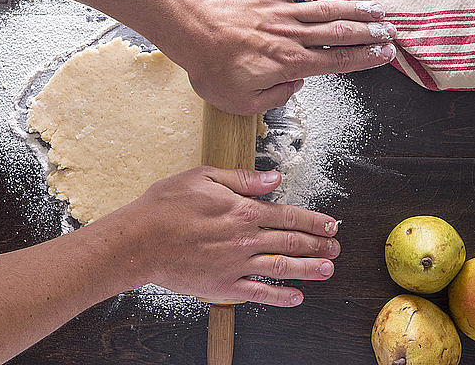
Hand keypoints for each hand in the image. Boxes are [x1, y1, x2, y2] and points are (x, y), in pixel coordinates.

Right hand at [117, 166, 340, 306]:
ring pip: (282, 269)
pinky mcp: (223, 286)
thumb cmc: (166, 206)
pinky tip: (296, 298)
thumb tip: (273, 178)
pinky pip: (258, 294)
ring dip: (309, 270)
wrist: (138, 240)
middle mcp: (245, 239)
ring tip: (328, 270)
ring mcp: (236, 265)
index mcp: (242, 211)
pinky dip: (280, 297)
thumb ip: (242, 179)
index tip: (330, 224)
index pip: (287, 215)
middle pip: (291, 243)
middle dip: (318, 245)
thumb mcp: (203, 177)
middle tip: (336, 248)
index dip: (313, 220)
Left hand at [180, 0, 395, 114]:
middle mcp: (292, 36)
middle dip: (369, 33)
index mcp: (289, 64)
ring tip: (378, 9)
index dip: (364, 59)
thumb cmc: (211, 68)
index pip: (336, 62)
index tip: (384, 55)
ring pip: (327, 8)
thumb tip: (294, 87)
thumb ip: (274, 98)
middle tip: (390, 33)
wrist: (191, 32)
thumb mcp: (241, 102)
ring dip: (356, 8)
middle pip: (340, 33)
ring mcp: (281, 11)